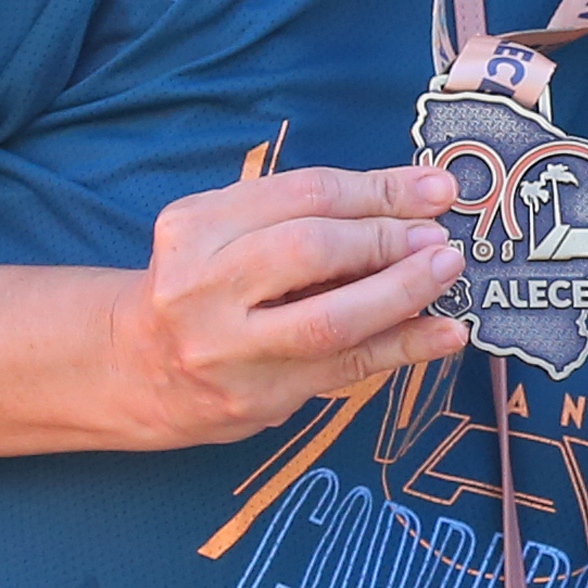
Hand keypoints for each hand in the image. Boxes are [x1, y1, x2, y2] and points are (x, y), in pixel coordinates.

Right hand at [115, 163, 472, 443]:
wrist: (139, 369)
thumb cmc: (203, 285)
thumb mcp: (229, 231)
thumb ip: (307, 214)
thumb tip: (419, 197)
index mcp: (193, 227)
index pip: (301, 196)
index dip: (377, 190)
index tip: (434, 188)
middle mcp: (201, 287)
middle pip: (312, 250)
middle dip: (387, 238)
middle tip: (439, 236)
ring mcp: (228, 351)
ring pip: (331, 319)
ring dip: (403, 291)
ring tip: (448, 271)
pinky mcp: (258, 399)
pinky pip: (347, 368)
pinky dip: (406, 348)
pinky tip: (447, 333)